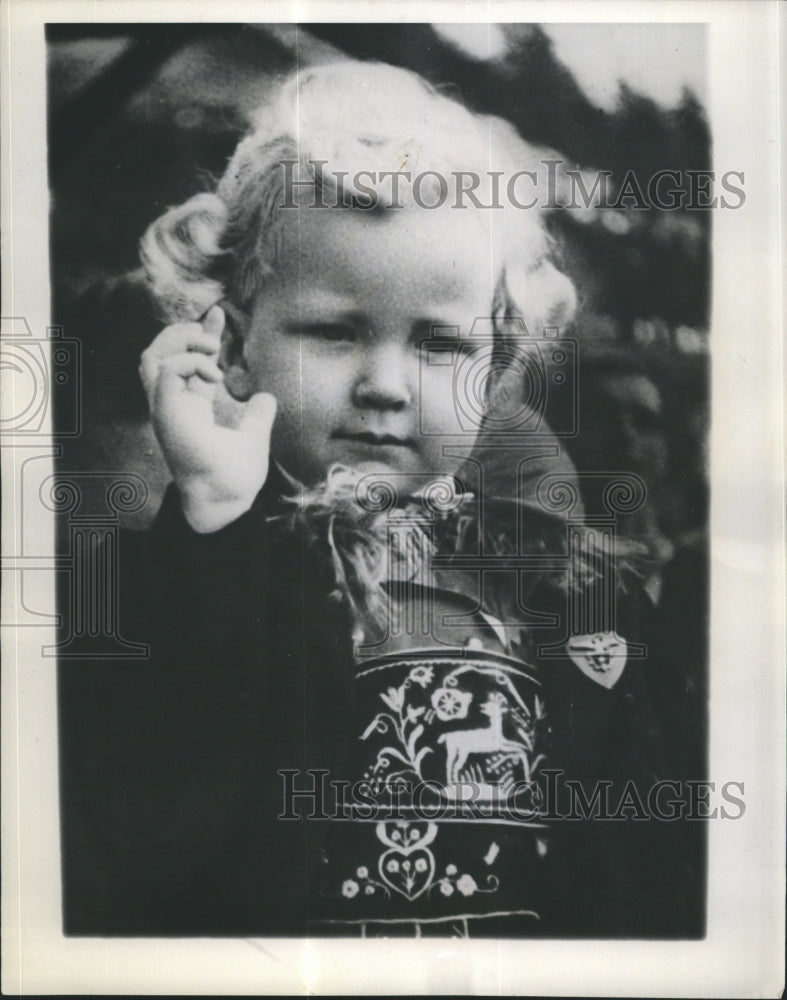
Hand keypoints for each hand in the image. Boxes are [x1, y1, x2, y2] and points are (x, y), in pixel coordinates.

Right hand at [140, 305, 275, 531]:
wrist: (227, 500)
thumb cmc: (234, 479)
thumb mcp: (252, 437)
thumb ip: (256, 416)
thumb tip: (265, 398)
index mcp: (189, 409)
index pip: (186, 363)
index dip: (200, 335)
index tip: (218, 314)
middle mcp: (173, 406)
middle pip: (157, 354)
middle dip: (181, 332)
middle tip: (212, 334)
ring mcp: (166, 409)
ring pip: (150, 357)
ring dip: (178, 342)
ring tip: (211, 349)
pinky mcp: (166, 411)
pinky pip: (165, 370)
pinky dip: (188, 360)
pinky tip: (214, 371)